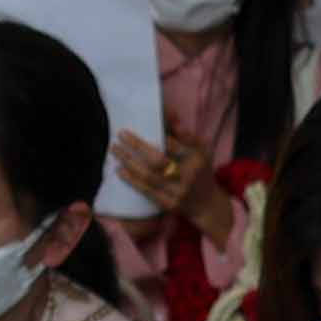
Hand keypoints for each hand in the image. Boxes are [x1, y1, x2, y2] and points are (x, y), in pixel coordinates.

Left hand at [114, 130, 233, 236]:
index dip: (162, 137)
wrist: (206, 204)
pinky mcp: (168, 204)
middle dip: (137, 146)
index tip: (144, 125)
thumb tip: (171, 116)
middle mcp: (187, 177)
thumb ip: (187, 135)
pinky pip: (146, 191)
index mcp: (197, 160)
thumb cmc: (201, 170)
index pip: (177, 147)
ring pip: (149, 177)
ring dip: (129, 162)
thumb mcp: (202, 150)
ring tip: (114, 149)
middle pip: (158, 161)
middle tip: (121, 134)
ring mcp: (177, 192)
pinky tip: (119, 170)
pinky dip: (131, 180)